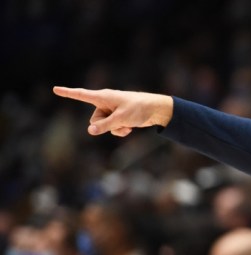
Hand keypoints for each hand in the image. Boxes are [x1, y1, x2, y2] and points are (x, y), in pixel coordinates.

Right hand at [52, 87, 172, 136]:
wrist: (156, 110)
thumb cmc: (138, 109)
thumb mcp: (120, 119)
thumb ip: (104, 125)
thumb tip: (89, 131)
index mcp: (103, 97)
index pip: (81, 95)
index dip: (68, 93)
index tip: (55, 89)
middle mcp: (105, 103)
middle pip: (94, 120)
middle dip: (104, 125)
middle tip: (120, 121)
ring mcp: (112, 111)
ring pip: (104, 126)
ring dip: (115, 129)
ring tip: (127, 123)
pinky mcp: (118, 117)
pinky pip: (113, 129)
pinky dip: (121, 130)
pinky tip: (131, 127)